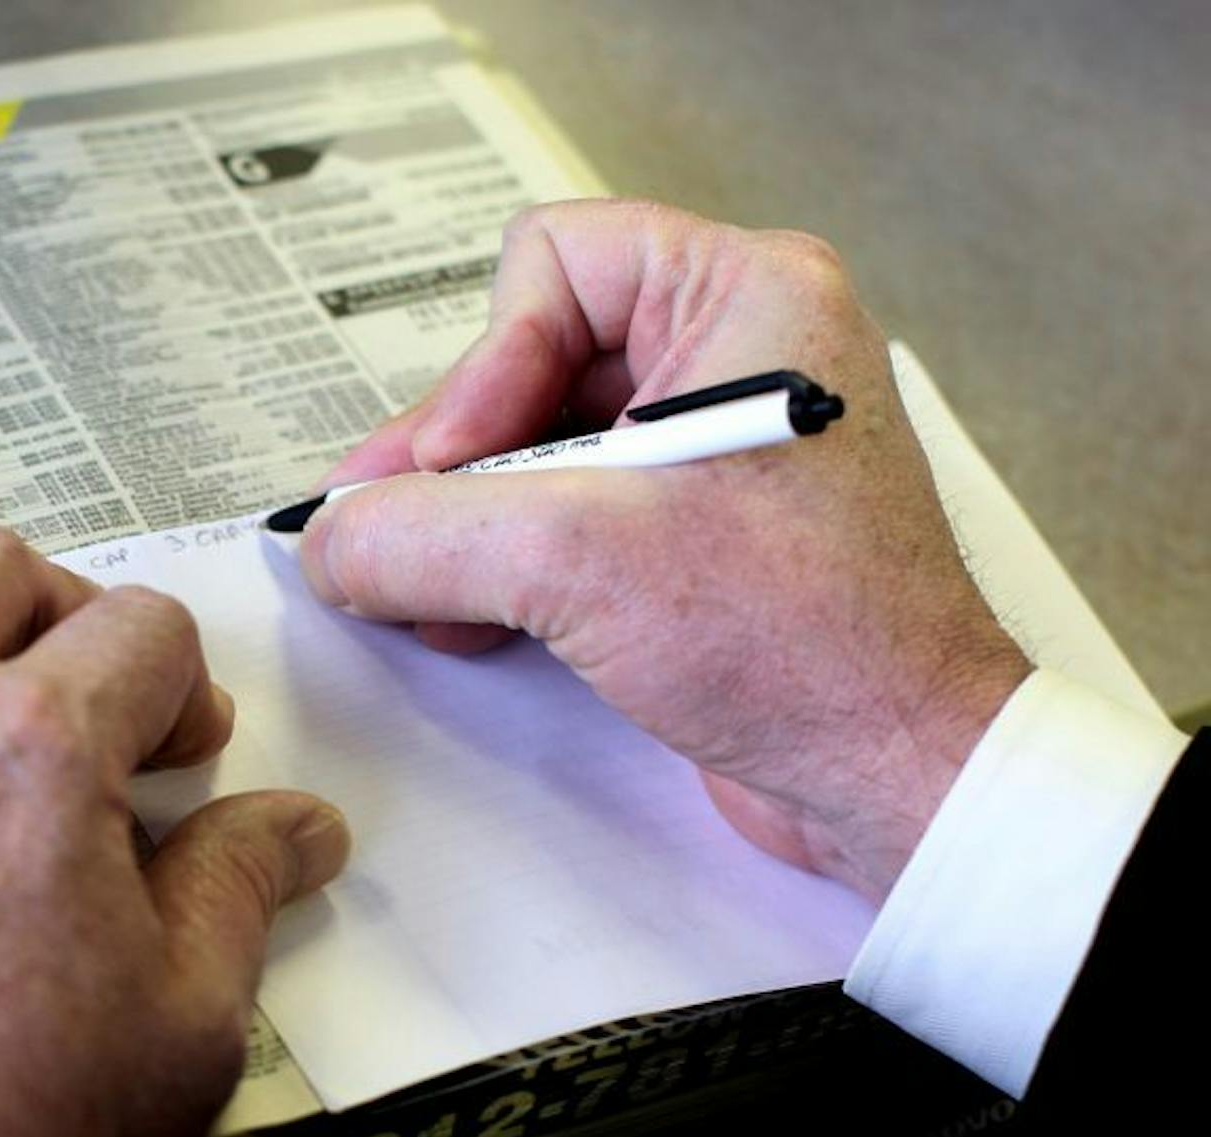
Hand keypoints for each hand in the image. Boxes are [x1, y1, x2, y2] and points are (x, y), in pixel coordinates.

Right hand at [299, 199, 1027, 901]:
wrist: (897, 778)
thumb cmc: (808, 643)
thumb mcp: (575, 560)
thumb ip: (421, 534)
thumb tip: (331, 541)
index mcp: (746, 297)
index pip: (552, 266)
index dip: (483, 366)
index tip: (459, 470)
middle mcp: (737, 355)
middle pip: (526, 363)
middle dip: (449, 463)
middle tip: (380, 537)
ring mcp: (715, 450)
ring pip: (533, 448)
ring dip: (463, 523)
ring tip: (412, 593)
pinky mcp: (695, 536)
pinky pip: (564, 516)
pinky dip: (502, 565)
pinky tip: (462, 624)